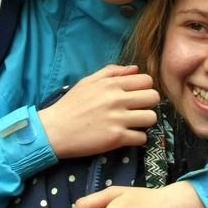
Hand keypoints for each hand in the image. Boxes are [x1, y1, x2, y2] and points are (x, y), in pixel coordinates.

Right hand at [37, 65, 158, 158]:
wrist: (54, 130)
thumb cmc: (70, 105)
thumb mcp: (88, 81)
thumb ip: (112, 72)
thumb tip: (135, 68)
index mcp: (111, 84)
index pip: (146, 80)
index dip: (144, 88)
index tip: (136, 96)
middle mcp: (117, 99)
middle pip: (153, 97)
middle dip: (148, 104)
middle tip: (137, 110)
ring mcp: (118, 119)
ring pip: (151, 118)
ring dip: (145, 122)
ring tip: (133, 123)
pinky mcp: (116, 138)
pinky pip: (142, 138)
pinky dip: (137, 138)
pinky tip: (126, 136)